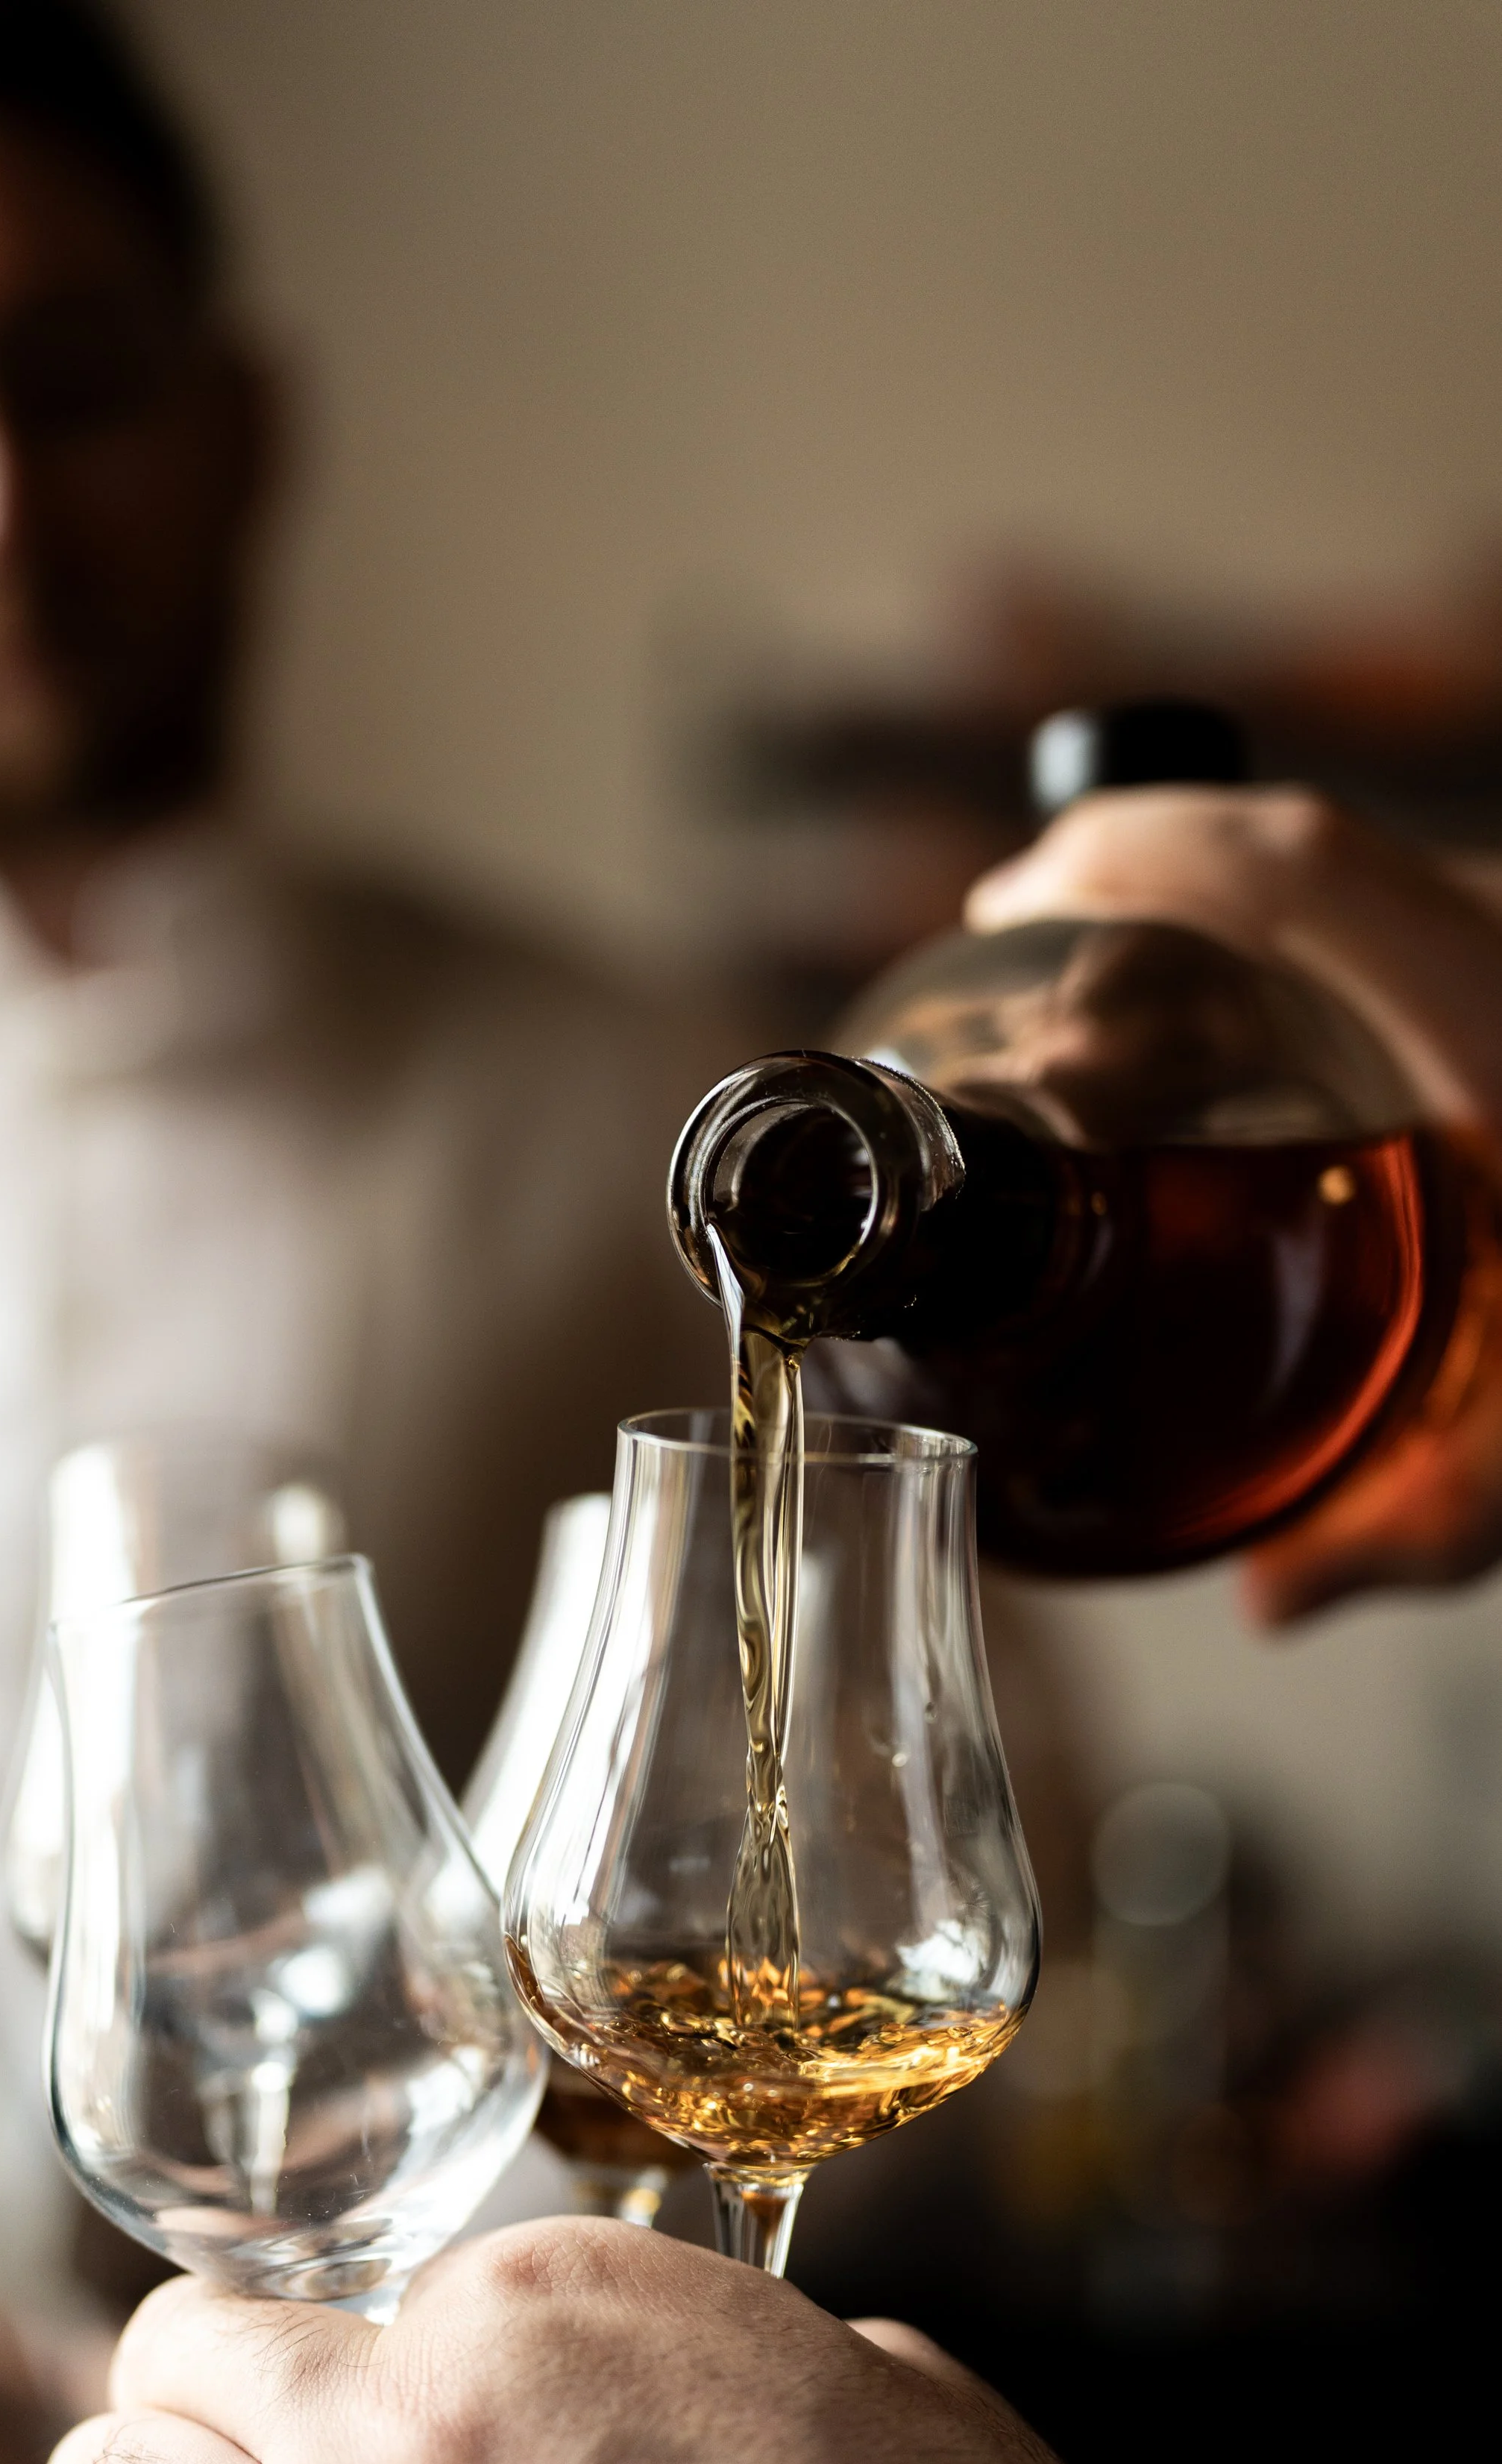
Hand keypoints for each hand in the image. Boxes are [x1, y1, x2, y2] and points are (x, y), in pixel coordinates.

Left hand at [0, 2221, 1162, 2463]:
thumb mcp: (882, 2396)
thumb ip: (778, 2345)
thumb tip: (794, 2361)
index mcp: (539, 2308)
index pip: (383, 2289)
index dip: (410, 2340)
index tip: (450, 2389)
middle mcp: (402, 2436)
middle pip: (195, 2362)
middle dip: (210, 2374)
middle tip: (248, 2407)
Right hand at [968, 789, 1501, 1618]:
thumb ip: (1419, 1520)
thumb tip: (1269, 1596)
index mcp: (1501, 1022)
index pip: (1293, 871)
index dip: (1135, 854)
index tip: (1022, 893)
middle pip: (1300, 861)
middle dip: (1139, 893)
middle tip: (1028, 972)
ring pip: (1353, 888)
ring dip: (1216, 933)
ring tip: (1116, 1028)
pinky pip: (1402, 929)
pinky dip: (1297, 963)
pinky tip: (1254, 1058)